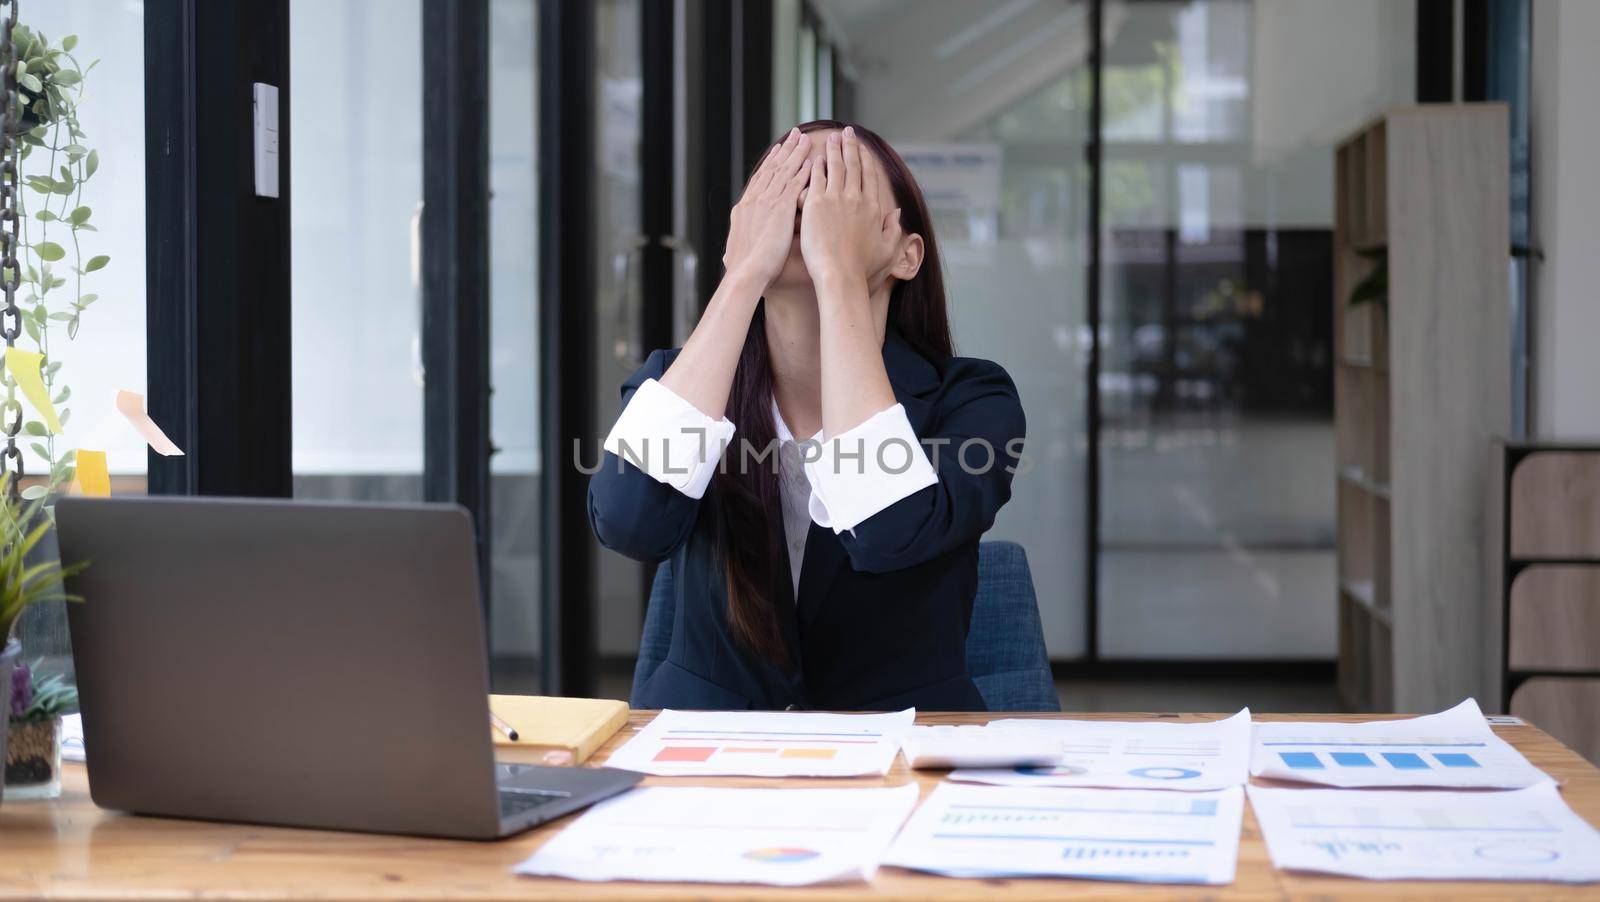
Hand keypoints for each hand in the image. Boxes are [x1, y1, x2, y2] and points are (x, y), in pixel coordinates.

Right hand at [721, 127, 810, 289]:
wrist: (746, 273)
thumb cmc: (742, 270)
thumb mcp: (734, 254)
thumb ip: (735, 248)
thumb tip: (727, 256)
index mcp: (743, 207)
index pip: (759, 178)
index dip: (770, 162)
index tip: (778, 150)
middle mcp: (754, 199)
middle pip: (773, 167)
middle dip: (785, 149)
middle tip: (795, 134)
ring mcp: (767, 202)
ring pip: (785, 171)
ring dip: (796, 153)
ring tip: (806, 139)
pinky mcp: (781, 208)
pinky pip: (795, 184)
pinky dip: (804, 171)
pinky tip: (813, 161)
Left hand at [798, 127, 900, 287]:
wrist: (839, 274)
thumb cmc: (862, 268)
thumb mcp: (886, 250)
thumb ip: (893, 229)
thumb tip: (897, 213)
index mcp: (873, 208)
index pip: (870, 176)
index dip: (866, 160)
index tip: (863, 149)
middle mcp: (856, 198)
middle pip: (854, 166)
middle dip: (851, 146)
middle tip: (848, 132)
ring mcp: (835, 199)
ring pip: (835, 167)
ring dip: (834, 150)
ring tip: (832, 138)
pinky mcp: (816, 204)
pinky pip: (817, 178)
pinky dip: (818, 167)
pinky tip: (816, 159)